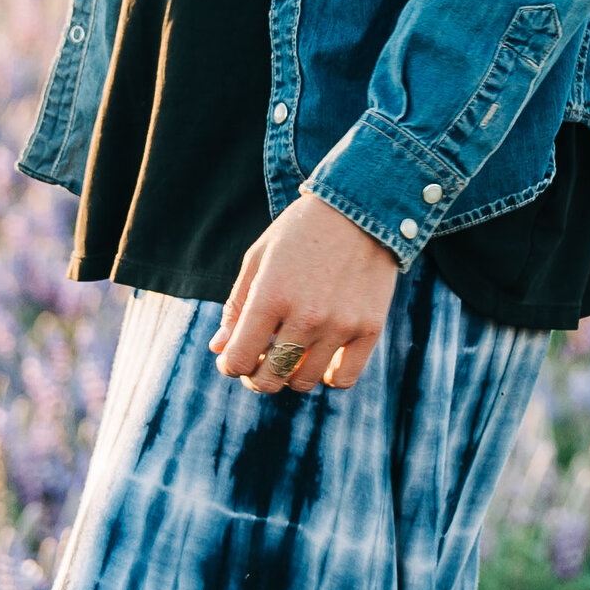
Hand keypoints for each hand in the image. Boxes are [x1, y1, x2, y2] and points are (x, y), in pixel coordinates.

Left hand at [210, 192, 399, 392]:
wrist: (361, 207)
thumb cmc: (300, 232)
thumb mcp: (258, 259)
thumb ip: (237, 307)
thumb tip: (220, 350)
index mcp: (270, 296)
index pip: (239, 360)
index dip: (230, 365)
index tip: (233, 359)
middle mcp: (306, 315)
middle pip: (271, 379)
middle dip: (257, 377)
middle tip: (260, 362)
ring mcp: (340, 324)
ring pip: (305, 381)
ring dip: (291, 375)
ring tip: (291, 354)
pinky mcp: (370, 328)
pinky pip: (344, 378)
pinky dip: (329, 376)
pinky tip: (322, 358)